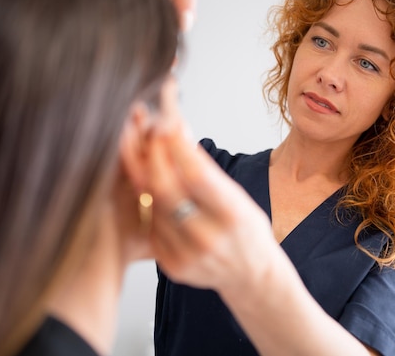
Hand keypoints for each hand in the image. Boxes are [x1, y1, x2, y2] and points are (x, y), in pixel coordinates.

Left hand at [145, 112, 277, 291]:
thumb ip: (208, 174)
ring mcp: (187, 255)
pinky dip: (149, 200)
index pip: (196, 174)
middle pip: (165, 189)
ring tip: (143, 147)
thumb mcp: (240, 198)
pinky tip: (149, 181)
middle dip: (150, 153)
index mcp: (234, 216)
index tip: (166, 118)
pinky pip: (151, 224)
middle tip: (145, 129)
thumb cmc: (247, 230)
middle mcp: (208, 238)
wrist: (252, 275)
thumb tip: (177, 133)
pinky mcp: (171, 266)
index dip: (176, 144)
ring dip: (144, 172)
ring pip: (152, 204)